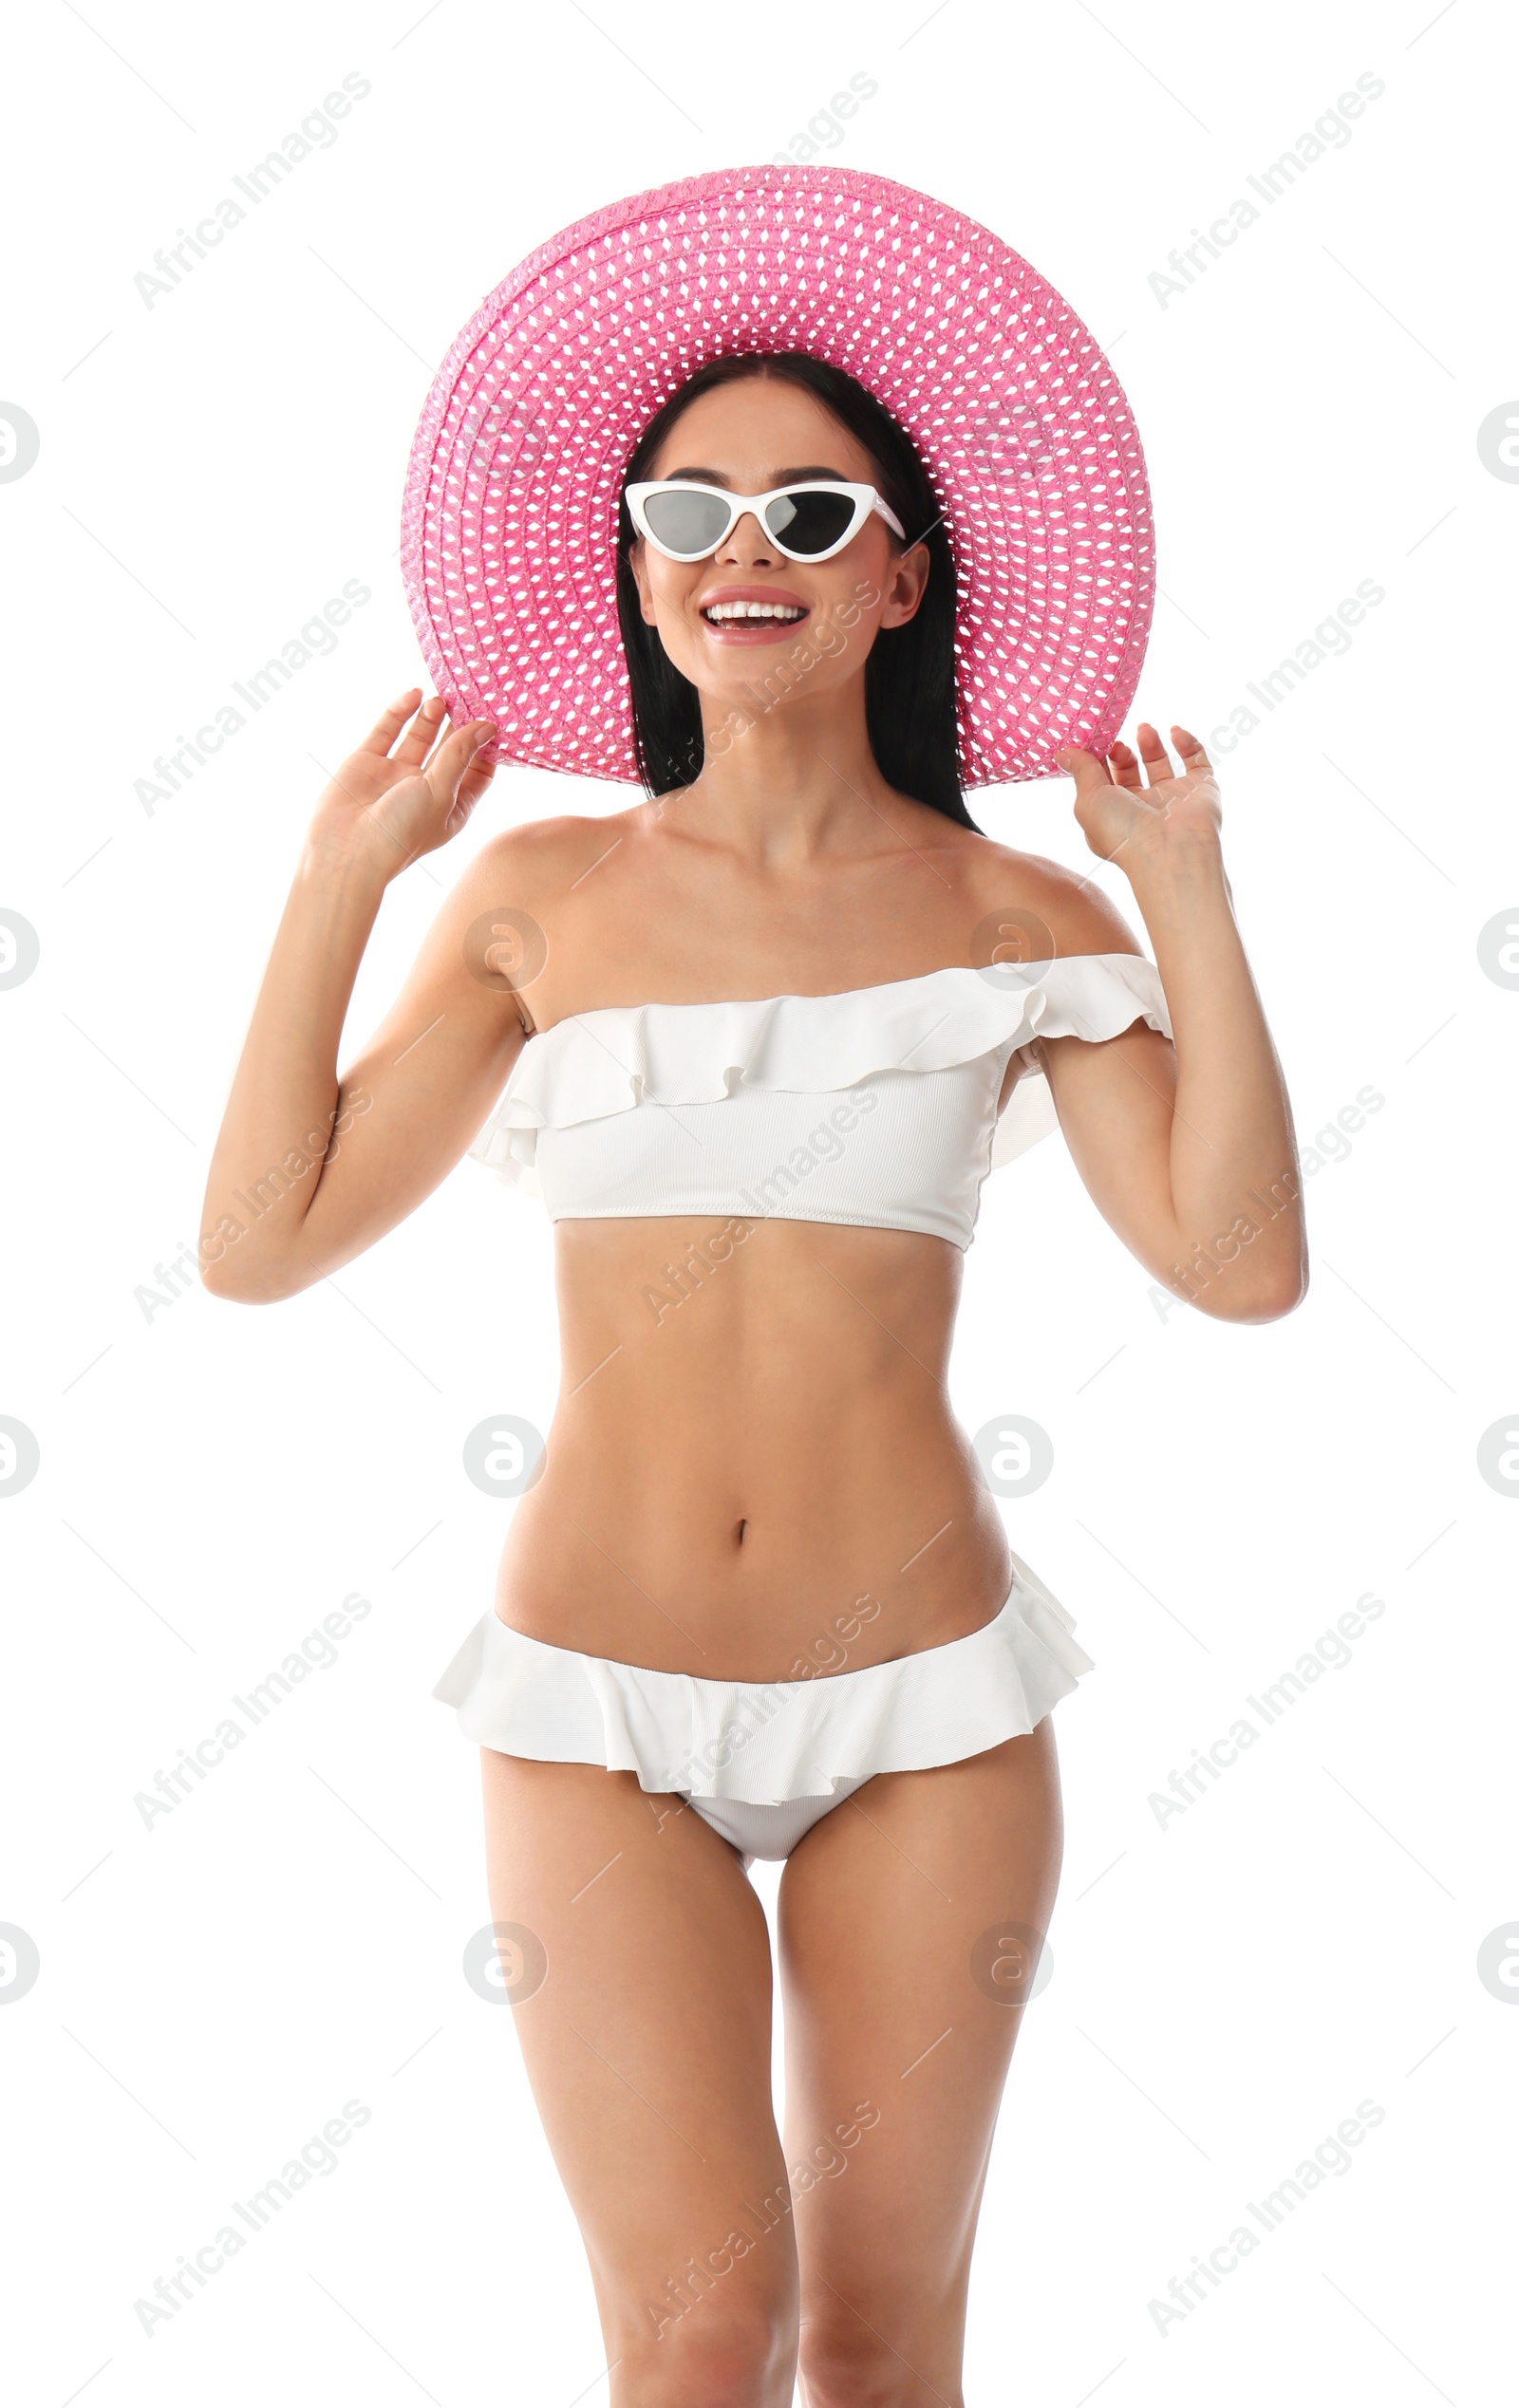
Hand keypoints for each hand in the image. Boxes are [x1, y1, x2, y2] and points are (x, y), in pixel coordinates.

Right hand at [308, 690, 497, 877]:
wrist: (346, 850)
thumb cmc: (401, 831)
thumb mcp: (441, 791)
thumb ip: (461, 755)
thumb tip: (487, 726)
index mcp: (452, 806)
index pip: (478, 771)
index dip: (487, 746)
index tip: (496, 717)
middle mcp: (425, 790)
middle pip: (450, 749)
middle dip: (460, 724)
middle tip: (468, 695)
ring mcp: (396, 775)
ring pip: (419, 737)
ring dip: (431, 717)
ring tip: (441, 698)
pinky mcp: (367, 763)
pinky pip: (387, 731)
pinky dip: (399, 712)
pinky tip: (414, 695)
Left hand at [1058, 721, 1221, 871]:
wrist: (1171, 851)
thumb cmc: (1122, 832)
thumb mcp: (1088, 799)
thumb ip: (1081, 770)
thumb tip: (1064, 751)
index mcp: (1113, 816)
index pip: (1103, 782)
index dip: (1098, 759)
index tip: (1095, 740)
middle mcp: (1142, 809)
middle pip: (1130, 773)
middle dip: (1122, 752)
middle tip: (1119, 742)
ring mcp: (1173, 800)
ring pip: (1160, 765)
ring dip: (1151, 743)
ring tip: (1144, 730)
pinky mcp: (1201, 791)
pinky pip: (1197, 762)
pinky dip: (1188, 744)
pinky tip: (1175, 731)